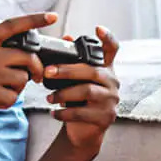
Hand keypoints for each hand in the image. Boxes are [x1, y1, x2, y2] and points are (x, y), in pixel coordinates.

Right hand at [0, 12, 57, 135]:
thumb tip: (22, 53)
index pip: (12, 25)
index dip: (35, 20)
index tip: (52, 17)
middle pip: (26, 55)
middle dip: (36, 68)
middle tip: (36, 76)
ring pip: (22, 78)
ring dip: (17, 88)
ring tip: (0, 91)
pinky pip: (13, 97)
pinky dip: (7, 102)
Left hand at [45, 26, 120, 153]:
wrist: (84, 132)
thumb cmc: (78, 102)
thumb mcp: (74, 81)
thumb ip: (71, 61)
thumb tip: (65, 37)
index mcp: (106, 69)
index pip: (112, 50)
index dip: (107, 38)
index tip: (98, 28)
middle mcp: (113, 83)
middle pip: (91, 71)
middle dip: (67, 70)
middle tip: (47, 72)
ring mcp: (111, 101)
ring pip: (87, 91)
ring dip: (63, 94)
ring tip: (49, 98)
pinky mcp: (105, 117)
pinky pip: (82, 112)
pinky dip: (65, 113)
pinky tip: (54, 113)